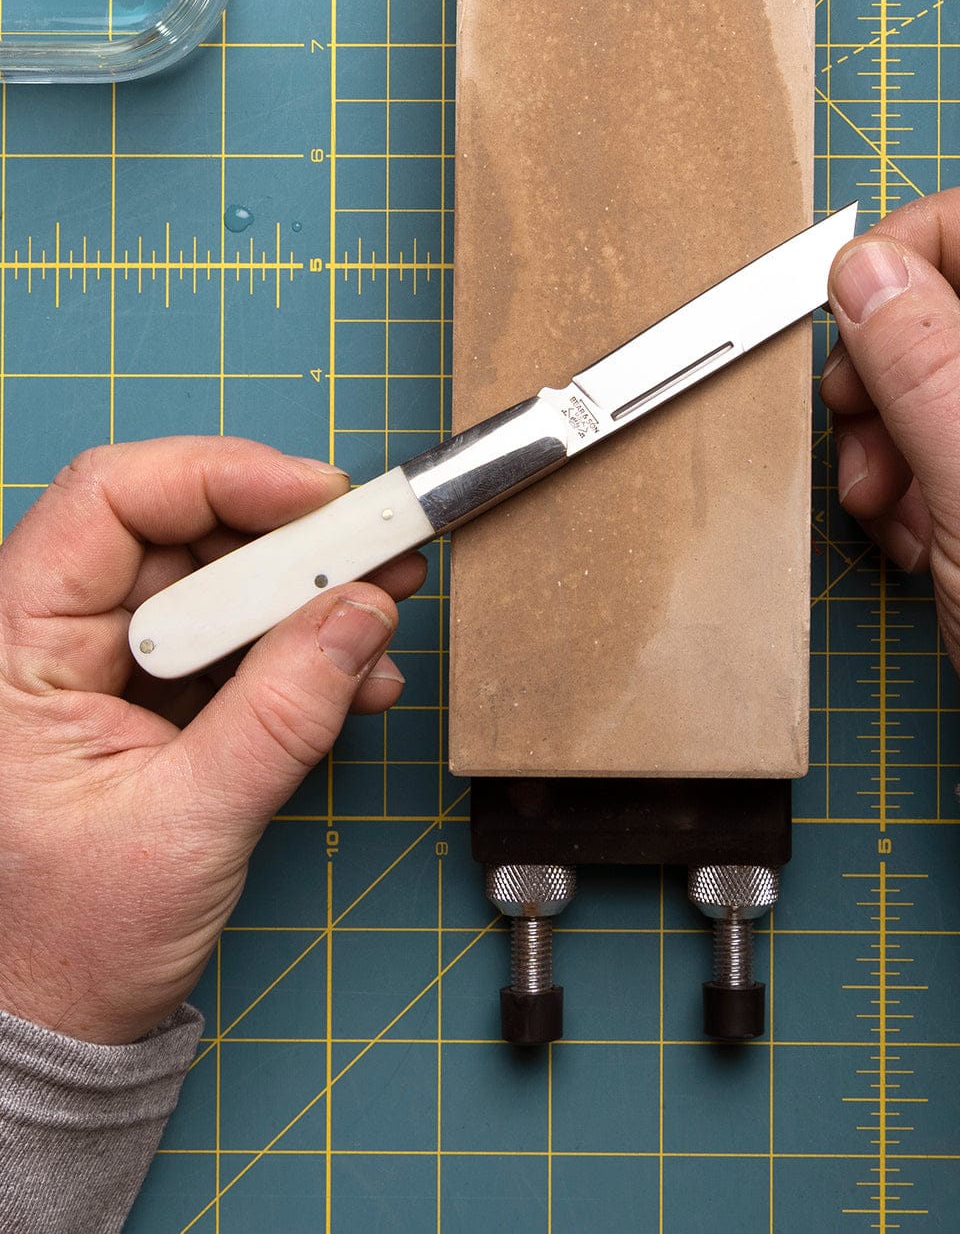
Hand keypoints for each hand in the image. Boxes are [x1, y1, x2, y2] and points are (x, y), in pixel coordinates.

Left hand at [0, 438, 425, 1042]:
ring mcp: (114, 668)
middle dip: (289, 538)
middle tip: (377, 547)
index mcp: (16, 649)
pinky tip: (358, 673)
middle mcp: (59, 639)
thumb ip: (281, 713)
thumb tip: (359, 612)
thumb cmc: (73, 940)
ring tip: (384, 608)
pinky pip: (242, 643)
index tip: (319, 497)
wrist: (63, 1022)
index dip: (220, 476)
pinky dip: (306, 649)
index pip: (110, 501)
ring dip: (309, 594)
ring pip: (222, 583)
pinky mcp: (163, 700)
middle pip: (182, 532)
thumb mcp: (188, 824)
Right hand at [821, 176, 959, 789]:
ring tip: (881, 495)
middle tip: (852, 411)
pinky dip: (896, 475)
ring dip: (883, 426)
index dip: (930, 238)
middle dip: (891, 356)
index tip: (856, 290)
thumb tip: (866, 270)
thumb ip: (924, 369)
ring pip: (932, 369)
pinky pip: (926, 436)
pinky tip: (909, 532)